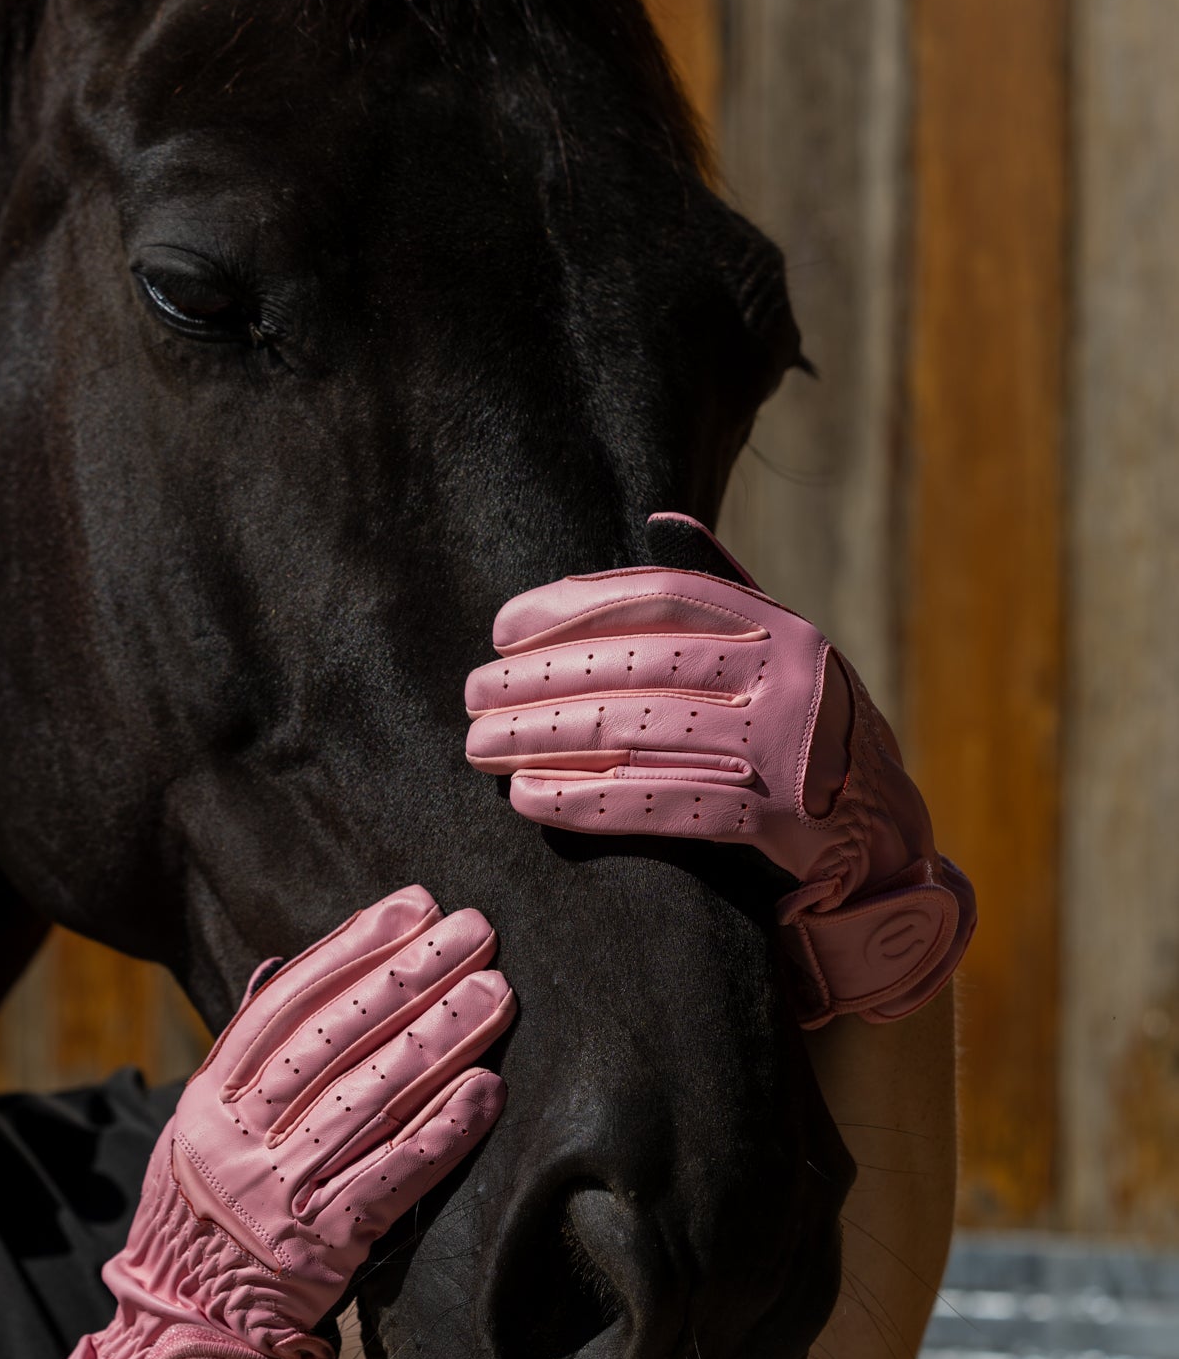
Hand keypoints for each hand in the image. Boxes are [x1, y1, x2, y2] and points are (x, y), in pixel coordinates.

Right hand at [56, 886, 513, 1358]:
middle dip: (411, 977)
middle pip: (335, 1041)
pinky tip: (488, 1088)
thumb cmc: (203, 1225)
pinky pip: (393, 1178)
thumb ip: (245, 1059)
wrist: (180, 1341)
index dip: (352, 948)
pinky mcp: (323, 1250)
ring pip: (370, 1099)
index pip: (285, 1006)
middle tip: (476, 931)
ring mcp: (278, 1196)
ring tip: (496, 992)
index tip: (412, 905)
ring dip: (441, 1040)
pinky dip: (443, 1131)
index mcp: (207, 1104)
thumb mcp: (199, 1136)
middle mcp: (237, 1142)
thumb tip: (288, 969)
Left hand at [465, 512, 973, 1026]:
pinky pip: (664, 806)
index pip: (659, 600)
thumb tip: (660, 518)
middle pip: (638, 668)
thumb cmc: (811, 736)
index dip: (572, 608)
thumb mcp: (786, 652)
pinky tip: (531, 800)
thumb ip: (726, 588)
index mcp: (781, 627)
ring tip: (481, 750)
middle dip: (541, 681)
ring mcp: (786, 748)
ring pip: (641, 734)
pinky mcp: (779, 820)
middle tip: (472, 698)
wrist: (887, 839)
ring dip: (546, 740)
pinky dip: (590, 803)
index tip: (502, 629)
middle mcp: (787, 676)